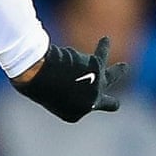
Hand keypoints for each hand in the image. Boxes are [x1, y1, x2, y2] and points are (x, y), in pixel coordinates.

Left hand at [14, 36, 128, 122]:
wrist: (36, 74)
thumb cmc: (32, 84)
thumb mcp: (43, 94)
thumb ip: (54, 92)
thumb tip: (52, 81)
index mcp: (73, 115)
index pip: (79, 106)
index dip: (70, 96)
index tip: (61, 92)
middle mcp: (88, 104)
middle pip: (106, 103)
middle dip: (111, 102)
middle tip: (115, 103)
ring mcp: (96, 88)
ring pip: (112, 78)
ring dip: (119, 71)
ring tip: (123, 67)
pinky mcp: (96, 68)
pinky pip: (102, 54)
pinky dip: (103, 47)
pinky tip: (105, 40)